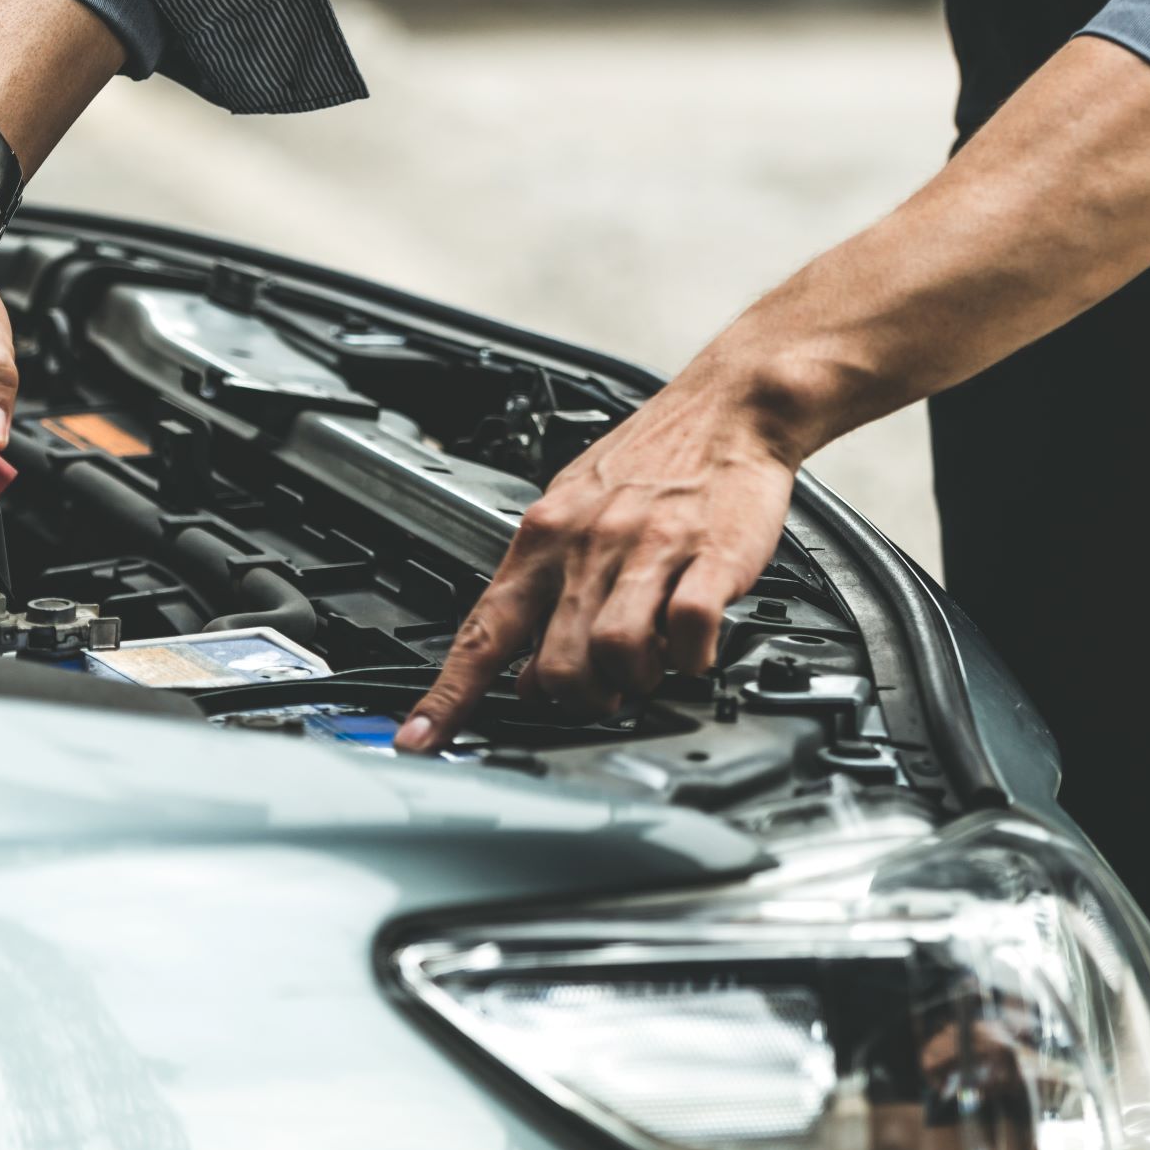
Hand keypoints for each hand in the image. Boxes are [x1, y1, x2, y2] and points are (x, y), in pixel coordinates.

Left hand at [395, 358, 803, 751]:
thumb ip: (544, 591)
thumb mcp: (572, 513)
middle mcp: (587, 544)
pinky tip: (694, 645)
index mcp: (543, 536)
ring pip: (615, 653)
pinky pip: (689, 631)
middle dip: (580, 698)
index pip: (482, 631)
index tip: (421, 741)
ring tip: (651, 664)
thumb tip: (520, 669)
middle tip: (605, 688)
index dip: (450, 694)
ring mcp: (648, 549)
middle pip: (554, 666)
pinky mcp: (711, 555)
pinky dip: (692, 657)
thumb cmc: (652, 462)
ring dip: (635, 681)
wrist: (728, 408)